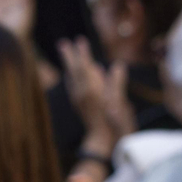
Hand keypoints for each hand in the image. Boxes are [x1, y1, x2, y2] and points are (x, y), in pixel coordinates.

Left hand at [58, 37, 133, 156]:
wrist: (102, 141)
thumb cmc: (114, 123)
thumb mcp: (119, 101)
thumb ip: (116, 83)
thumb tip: (117, 66)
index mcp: (91, 90)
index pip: (84, 67)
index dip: (83, 54)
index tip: (79, 40)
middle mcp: (82, 93)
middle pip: (74, 71)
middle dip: (70, 57)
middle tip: (62, 43)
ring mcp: (79, 100)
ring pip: (72, 78)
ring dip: (70, 65)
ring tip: (66, 54)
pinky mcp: (79, 105)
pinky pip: (73, 86)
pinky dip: (73, 77)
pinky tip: (74, 76)